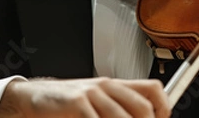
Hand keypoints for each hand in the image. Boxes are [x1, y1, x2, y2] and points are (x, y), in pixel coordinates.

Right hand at [0, 77, 170, 117]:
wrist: (34, 98)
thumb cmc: (67, 105)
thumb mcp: (98, 102)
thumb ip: (119, 108)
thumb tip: (147, 116)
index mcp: (116, 85)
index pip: (153, 89)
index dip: (164, 109)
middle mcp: (107, 86)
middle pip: (143, 107)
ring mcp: (92, 93)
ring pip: (122, 117)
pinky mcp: (77, 103)